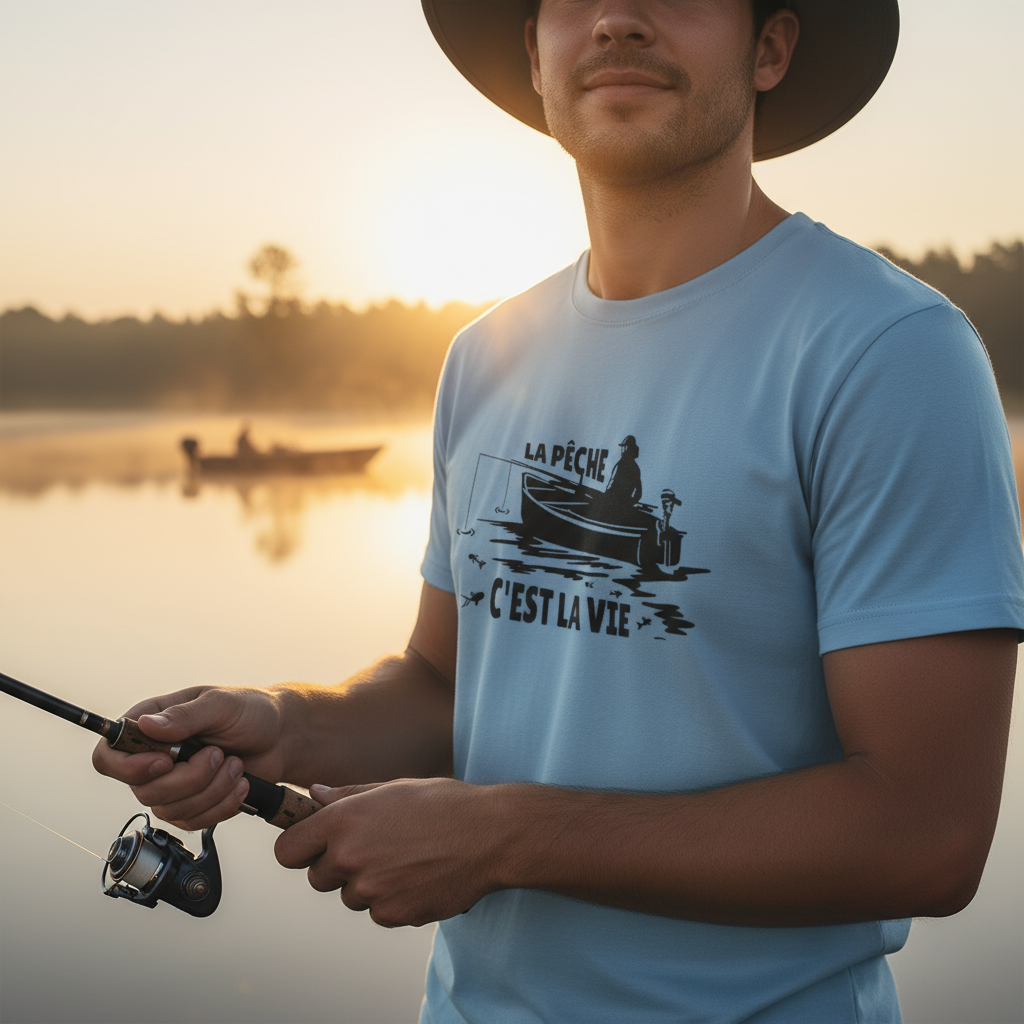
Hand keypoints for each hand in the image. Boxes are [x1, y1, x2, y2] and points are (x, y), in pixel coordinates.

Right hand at [91, 685, 285, 829]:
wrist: (282, 737)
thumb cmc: (251, 711)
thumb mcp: (221, 704)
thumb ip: (184, 716)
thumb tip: (145, 725)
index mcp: (151, 724)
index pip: (108, 755)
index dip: (128, 767)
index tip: (166, 762)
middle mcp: (154, 757)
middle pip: (143, 791)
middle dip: (190, 778)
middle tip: (220, 754)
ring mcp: (172, 785)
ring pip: (170, 810)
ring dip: (212, 790)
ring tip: (235, 764)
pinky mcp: (193, 805)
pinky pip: (194, 822)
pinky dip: (222, 805)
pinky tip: (240, 783)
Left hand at [274, 778, 503, 926]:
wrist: (491, 835)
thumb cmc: (444, 804)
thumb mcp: (394, 788)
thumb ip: (348, 796)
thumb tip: (314, 796)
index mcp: (345, 820)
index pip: (287, 850)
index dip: (299, 848)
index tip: (312, 847)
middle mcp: (350, 856)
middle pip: (317, 877)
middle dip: (337, 867)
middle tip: (374, 848)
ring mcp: (371, 890)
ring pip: (350, 896)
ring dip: (368, 884)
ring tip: (405, 859)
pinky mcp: (393, 914)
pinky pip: (378, 913)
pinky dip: (392, 900)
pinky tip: (418, 876)